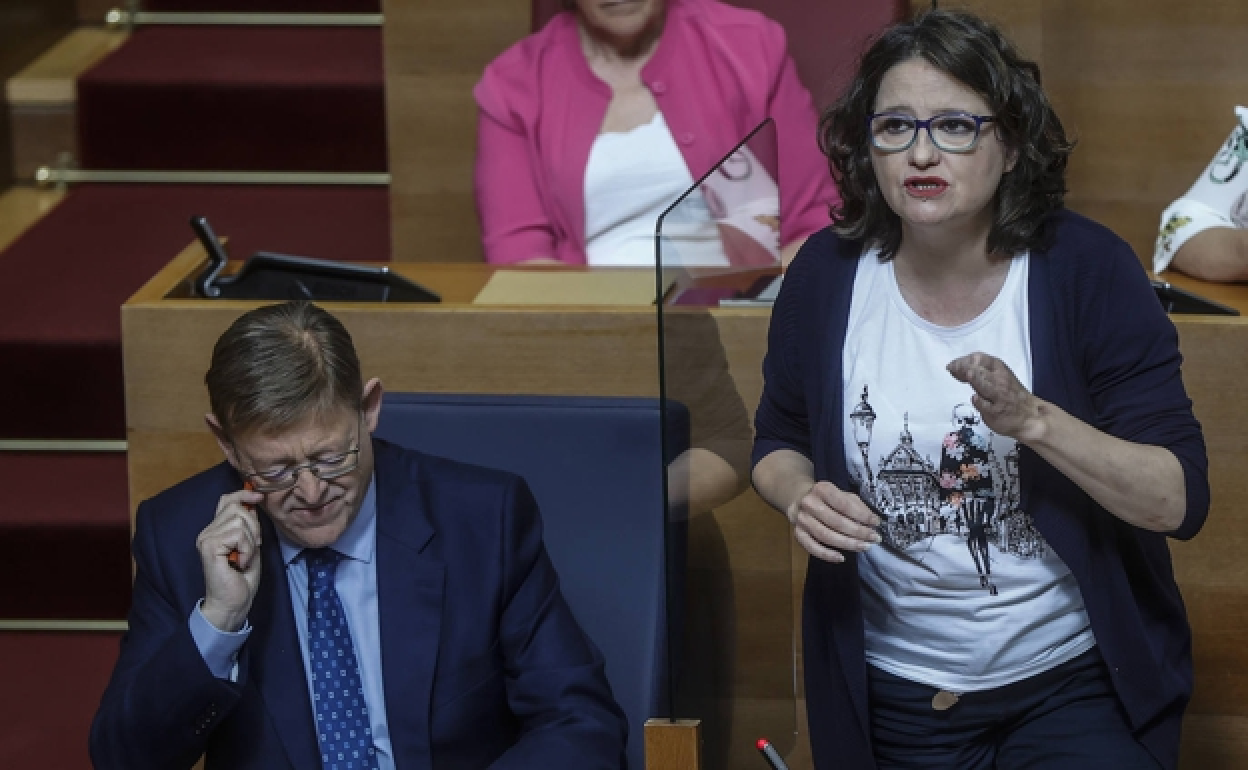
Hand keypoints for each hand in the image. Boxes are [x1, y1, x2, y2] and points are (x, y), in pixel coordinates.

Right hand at [196, 489, 264, 631]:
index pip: (226, 500)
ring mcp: (206, 538)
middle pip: (237, 507)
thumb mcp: (251, 546)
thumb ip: (249, 526)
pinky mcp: (209, 546)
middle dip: (254, 526)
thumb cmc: (242, 578)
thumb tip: (253, 503)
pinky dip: (247, 549)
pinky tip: (241, 562)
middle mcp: (208, 531)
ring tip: (245, 557)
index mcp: (216, 530)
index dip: (243, 494)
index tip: (259, 496)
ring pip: (240, 521)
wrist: (233, 603)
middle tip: (253, 548)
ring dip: (251, 541)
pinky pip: (238, 534)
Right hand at [786, 481, 881, 562]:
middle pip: (836, 522)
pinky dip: (826, 555)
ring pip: (825, 536)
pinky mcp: (798, 533)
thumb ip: (856, 505)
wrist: (798, 497)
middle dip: (858, 532)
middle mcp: (809, 504)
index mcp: (822, 489)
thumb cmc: (826, 497)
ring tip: (864, 547)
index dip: (861, 515)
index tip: (876, 523)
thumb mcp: (842, 494)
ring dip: (847, 544)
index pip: (844, 504)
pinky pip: (811, 547)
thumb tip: (872, 522)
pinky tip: (841, 558)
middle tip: (874, 538)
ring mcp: (802, 520)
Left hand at [947, 352, 1044, 441]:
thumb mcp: (999, 377)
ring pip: (985, 384)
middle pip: (979, 369)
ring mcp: (998, 396)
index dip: (963, 360)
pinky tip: (975, 398)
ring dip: (976, 379)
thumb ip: (980, 373)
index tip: (952, 366)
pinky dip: (980, 401)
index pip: (979, 358)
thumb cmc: (1011, 395)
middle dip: (963, 367)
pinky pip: (986, 405)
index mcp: (999, 369)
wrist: (1030, 416)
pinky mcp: (996, 412)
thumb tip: (958, 369)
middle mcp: (999, 380)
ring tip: (968, 375)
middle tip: (951, 369)